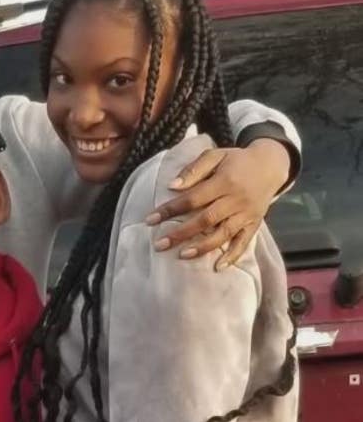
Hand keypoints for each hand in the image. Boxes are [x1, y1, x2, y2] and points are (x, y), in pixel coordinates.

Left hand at [147, 139, 289, 269]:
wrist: (271, 165)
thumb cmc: (236, 160)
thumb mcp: (215, 155)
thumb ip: (193, 170)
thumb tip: (171, 186)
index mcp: (224, 182)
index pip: (192, 199)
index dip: (170, 210)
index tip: (150, 220)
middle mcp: (236, 200)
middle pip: (206, 220)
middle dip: (181, 234)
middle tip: (159, 244)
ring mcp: (246, 214)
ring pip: (223, 234)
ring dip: (203, 247)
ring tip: (182, 255)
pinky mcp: (254, 223)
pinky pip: (244, 242)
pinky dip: (232, 256)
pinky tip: (218, 266)